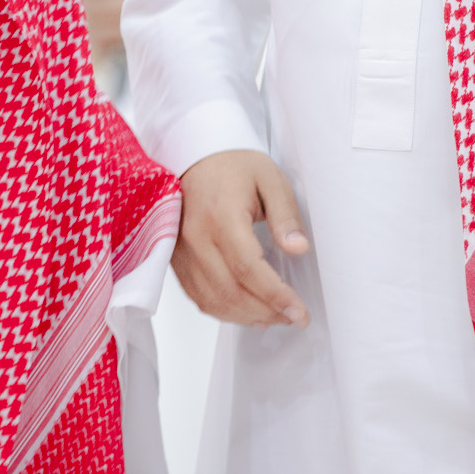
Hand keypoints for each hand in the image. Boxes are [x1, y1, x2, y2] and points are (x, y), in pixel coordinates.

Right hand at [172, 149, 309, 327]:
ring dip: (245, 317)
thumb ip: (285, 215)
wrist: (193, 155)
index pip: (248, 268)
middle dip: (265, 312)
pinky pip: (198, 296)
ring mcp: (181, 252)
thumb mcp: (270, 178)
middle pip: (230, 291)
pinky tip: (247, 311)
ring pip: (212, 300)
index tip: (299, 311)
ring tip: (275, 317)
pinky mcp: (176, 260)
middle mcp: (196, 238)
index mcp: (221, 217)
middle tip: (294, 318)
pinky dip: (223, 310)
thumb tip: (298, 249)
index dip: (275, 295)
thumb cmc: (233, 165)